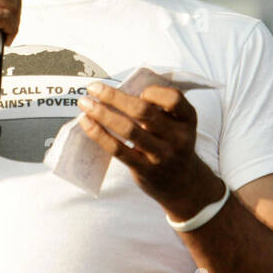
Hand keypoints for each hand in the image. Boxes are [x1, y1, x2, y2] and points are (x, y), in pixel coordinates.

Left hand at [76, 82, 214, 215]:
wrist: (184, 184)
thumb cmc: (173, 145)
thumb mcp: (177, 125)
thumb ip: (158, 109)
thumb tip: (119, 91)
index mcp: (187, 120)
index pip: (173, 98)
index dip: (153, 92)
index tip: (138, 91)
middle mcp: (177, 138)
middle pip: (144, 112)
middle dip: (115, 97)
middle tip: (93, 88)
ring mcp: (161, 155)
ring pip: (128, 130)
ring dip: (102, 113)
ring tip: (85, 103)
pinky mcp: (145, 170)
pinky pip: (118, 149)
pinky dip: (100, 134)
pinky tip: (87, 123)